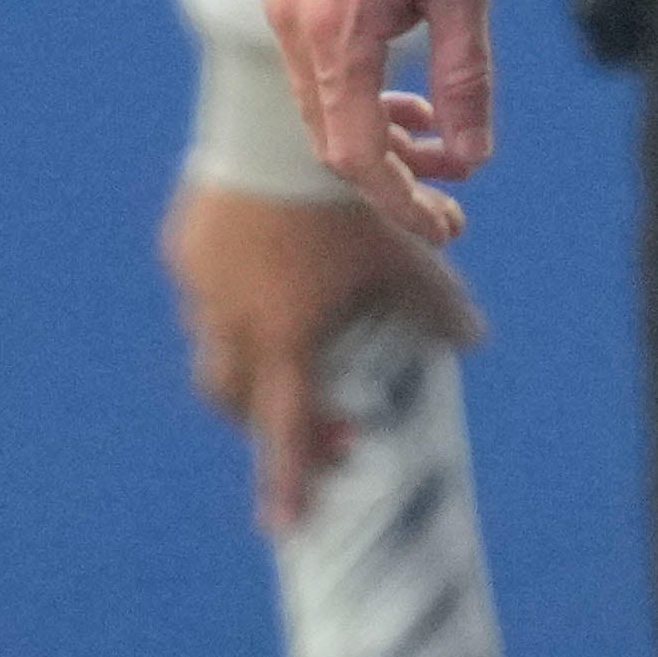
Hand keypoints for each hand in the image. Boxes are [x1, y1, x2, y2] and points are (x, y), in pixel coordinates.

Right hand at [161, 177, 486, 534]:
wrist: (274, 128)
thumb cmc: (343, 199)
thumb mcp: (399, 254)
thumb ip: (433, 302)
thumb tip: (474, 339)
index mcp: (284, 338)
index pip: (284, 429)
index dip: (286, 480)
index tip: (283, 528)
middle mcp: (232, 322)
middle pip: (230, 398)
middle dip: (257, 418)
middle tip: (297, 415)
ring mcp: (199, 283)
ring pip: (210, 342)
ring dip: (242, 354)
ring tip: (278, 331)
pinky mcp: (183, 243)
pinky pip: (200, 284)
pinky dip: (226, 292)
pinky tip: (254, 264)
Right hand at [262, 0, 492, 254]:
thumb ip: (466, 78)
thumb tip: (473, 158)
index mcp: (338, 35)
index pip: (359, 155)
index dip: (404, 202)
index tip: (448, 224)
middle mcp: (294, 30)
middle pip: (334, 140)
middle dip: (394, 176)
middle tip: (450, 193)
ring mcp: (280, 8)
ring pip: (322, 106)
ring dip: (378, 132)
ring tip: (432, 126)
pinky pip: (314, 68)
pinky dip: (356, 92)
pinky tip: (399, 79)